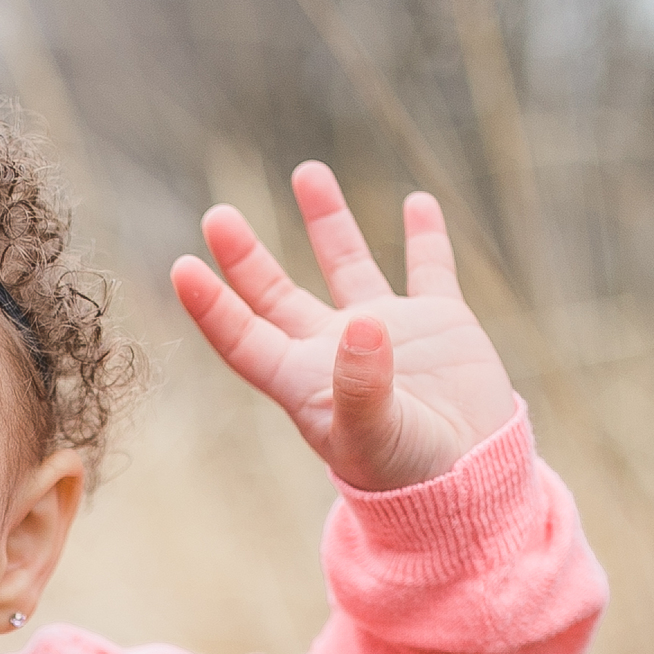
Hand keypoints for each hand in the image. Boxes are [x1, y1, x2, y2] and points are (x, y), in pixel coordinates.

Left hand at [173, 162, 514, 492]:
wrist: (471, 483)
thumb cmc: (409, 474)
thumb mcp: (376, 436)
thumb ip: (362, 386)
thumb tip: (362, 324)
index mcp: (303, 382)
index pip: (244, 337)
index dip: (211, 306)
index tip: (182, 266)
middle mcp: (334, 351)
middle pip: (276, 295)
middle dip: (247, 256)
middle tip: (218, 215)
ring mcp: (386, 332)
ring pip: (347, 264)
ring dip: (327, 220)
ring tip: (307, 170)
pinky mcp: (441, 324)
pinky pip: (429, 269)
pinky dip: (424, 236)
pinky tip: (416, 202)